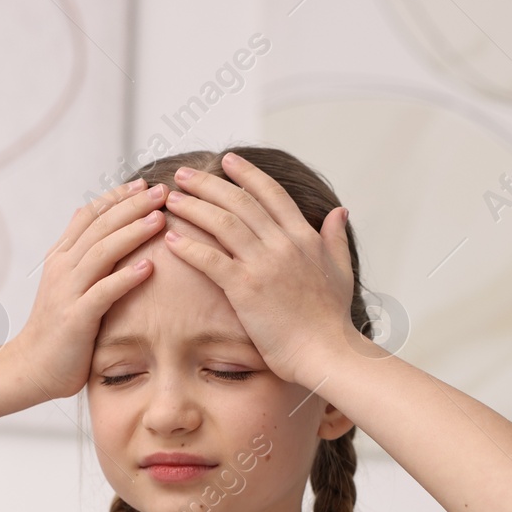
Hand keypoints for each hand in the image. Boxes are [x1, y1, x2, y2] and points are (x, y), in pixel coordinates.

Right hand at [13, 179, 168, 399]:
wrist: (31, 368)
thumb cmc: (57, 329)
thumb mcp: (64, 283)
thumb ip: (76, 252)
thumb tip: (83, 216)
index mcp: (61, 257)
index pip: (90, 215)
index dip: (117, 197)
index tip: (144, 184)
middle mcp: (62, 268)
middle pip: (99, 226)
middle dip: (132, 206)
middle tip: (162, 190)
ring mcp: (67, 292)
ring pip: (102, 252)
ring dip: (132, 232)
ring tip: (160, 218)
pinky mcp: (76, 319)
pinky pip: (103, 293)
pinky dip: (125, 278)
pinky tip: (149, 266)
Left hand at [158, 152, 358, 385]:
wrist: (326, 352)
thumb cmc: (331, 319)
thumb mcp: (341, 270)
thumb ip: (335, 237)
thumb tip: (339, 211)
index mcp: (304, 236)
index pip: (271, 193)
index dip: (247, 174)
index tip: (228, 160)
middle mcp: (283, 243)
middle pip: (240, 201)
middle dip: (208, 183)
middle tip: (184, 174)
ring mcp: (264, 264)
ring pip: (222, 223)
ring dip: (193, 207)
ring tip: (171, 199)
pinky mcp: (245, 288)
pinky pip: (211, 259)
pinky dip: (189, 247)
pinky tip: (171, 239)